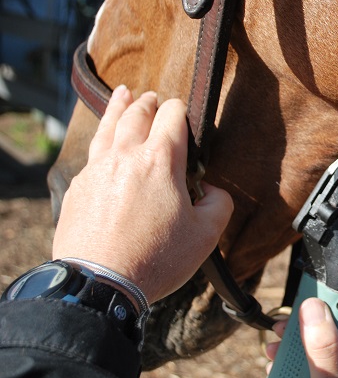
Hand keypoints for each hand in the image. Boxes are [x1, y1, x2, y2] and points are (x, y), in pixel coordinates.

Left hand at [52, 86, 233, 303]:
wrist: (99, 283)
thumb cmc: (156, 258)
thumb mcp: (206, 235)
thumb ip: (219, 204)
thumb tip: (212, 191)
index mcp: (161, 160)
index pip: (172, 115)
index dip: (182, 110)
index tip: (185, 115)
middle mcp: (126, 155)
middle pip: (137, 113)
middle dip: (150, 103)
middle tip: (155, 98)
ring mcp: (97, 169)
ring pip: (108, 126)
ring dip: (119, 107)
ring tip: (124, 94)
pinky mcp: (78, 187)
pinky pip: (91, 153)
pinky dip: (101, 138)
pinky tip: (104, 142)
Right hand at [265, 289, 337, 377]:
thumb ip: (325, 348)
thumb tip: (314, 306)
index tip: (335, 278)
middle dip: (319, 316)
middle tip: (293, 313)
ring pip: (330, 346)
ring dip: (302, 341)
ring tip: (276, 340)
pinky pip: (320, 370)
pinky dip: (299, 364)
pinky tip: (278, 364)